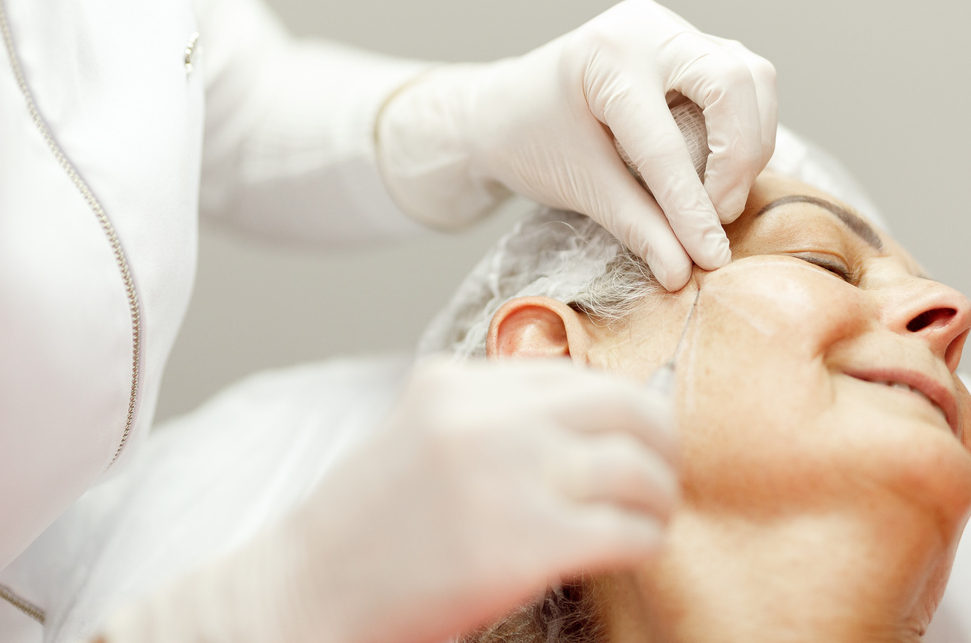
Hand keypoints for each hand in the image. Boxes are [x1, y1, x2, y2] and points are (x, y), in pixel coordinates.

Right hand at [101, 359, 679, 642]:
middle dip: (662, 439)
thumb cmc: (368, 527)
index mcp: (459, 384)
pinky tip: (636, 549)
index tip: (637, 435)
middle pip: (623, 406)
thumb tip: (584, 414)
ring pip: (636, 468)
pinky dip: (646, 540)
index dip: (622, 406)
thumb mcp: (423, 435)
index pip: (576, 374)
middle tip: (664, 471)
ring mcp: (508, 478)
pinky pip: (626, 530)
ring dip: (659, 494)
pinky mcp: (525, 543)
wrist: (306, 595)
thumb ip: (491, 413)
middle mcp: (487, 419)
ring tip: (653, 514)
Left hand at [376, 0, 776, 288]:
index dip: (692, 205)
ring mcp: (675, 29)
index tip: (709, 255)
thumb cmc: (530, 139)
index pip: (665, 140)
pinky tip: (724, 168)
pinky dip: (749, 127)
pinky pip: (748, 80)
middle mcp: (648, 28)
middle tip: (718, 216)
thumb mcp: (580, 186)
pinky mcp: (695, 45)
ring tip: (720, 196)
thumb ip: (636, 227)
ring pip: (752, 77)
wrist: (505, 108)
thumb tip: (685, 272)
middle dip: (736, 159)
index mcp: (606, 57)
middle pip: (731, 84)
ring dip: (750, 142)